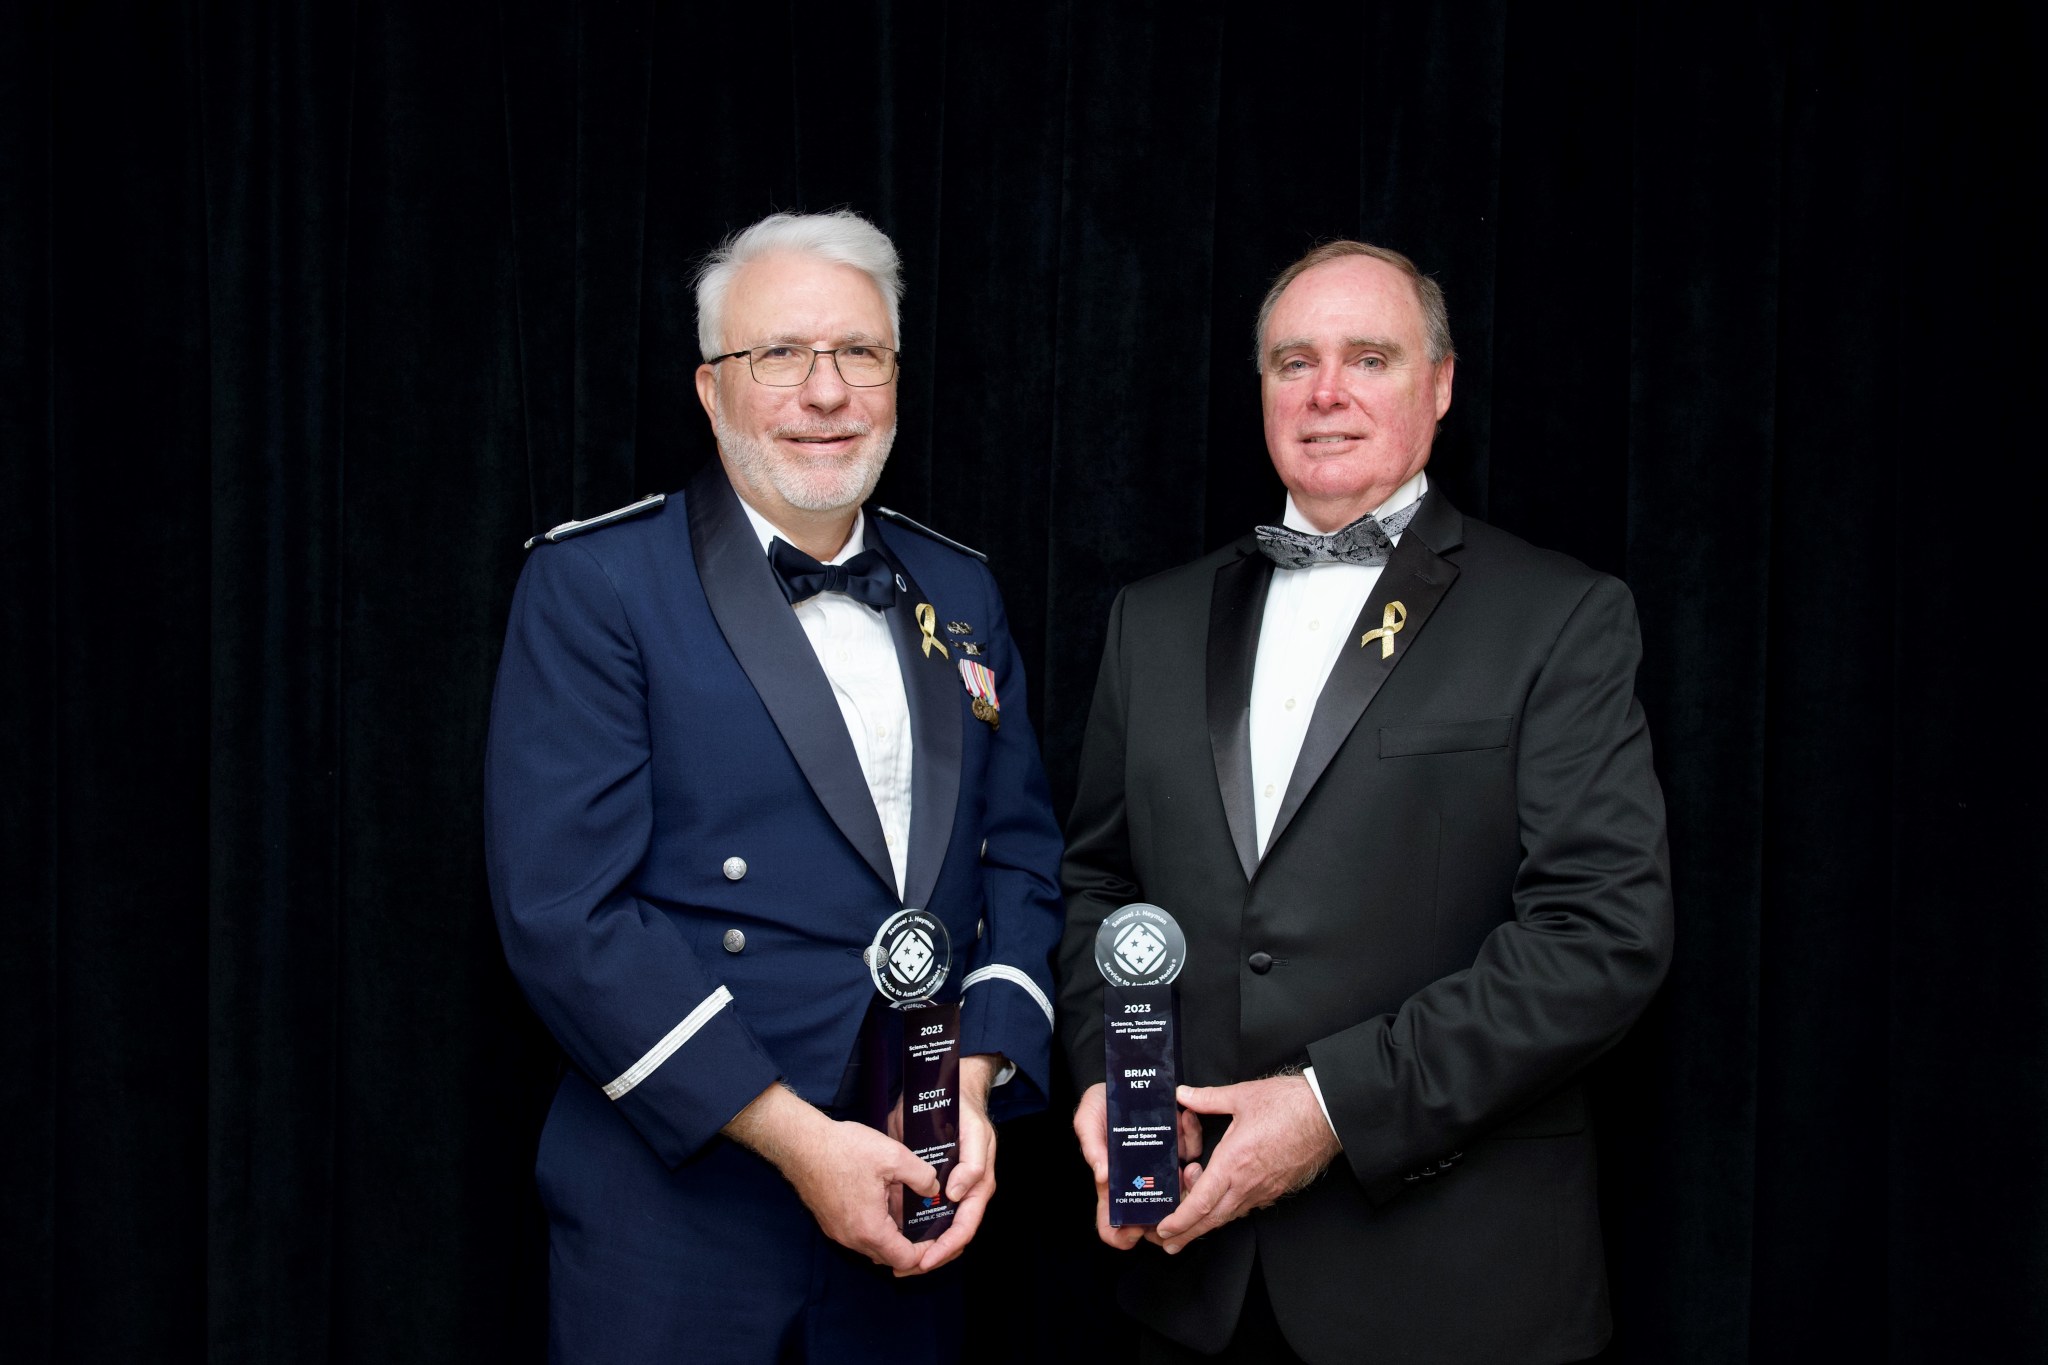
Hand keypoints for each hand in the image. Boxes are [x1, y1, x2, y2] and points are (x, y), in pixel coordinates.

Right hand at [723, 1084, 937, 1274]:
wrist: (800, 1144)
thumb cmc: (844, 1150)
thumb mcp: (894, 1156)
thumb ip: (921, 1176)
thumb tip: (933, 1189)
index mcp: (870, 1229)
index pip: (906, 1260)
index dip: (927, 1253)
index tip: (938, 1237)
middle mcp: (852, 1238)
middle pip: (889, 1258)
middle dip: (912, 1248)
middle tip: (929, 1230)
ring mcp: (838, 1232)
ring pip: (873, 1246)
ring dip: (893, 1236)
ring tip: (911, 1215)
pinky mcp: (830, 1222)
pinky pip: (860, 1234)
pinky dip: (877, 1227)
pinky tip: (887, 1203)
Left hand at [912, 1053, 1001, 1272]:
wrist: (950, 1088)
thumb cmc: (964, 1110)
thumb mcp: (975, 1132)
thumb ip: (973, 1164)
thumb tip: (958, 1195)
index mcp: (978, 1184)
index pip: (965, 1227)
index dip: (946, 1247)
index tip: (924, 1260)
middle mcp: (964, 1192)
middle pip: (951, 1236)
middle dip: (931, 1257)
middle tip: (904, 1269)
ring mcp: (948, 1188)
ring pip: (937, 1228)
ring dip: (919, 1247)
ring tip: (896, 1262)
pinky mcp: (931, 1181)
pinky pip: (923, 1212)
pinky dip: (910, 1227)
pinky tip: (891, 1236)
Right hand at [1074, 1083, 1209, 1248]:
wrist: (1121, 1077)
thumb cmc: (1099, 1105)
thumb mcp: (1088, 1121)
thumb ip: (1092, 1146)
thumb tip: (1103, 1175)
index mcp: (1114, 1182)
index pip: (1112, 1224)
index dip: (1121, 1235)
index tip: (1134, 1228)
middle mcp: (1140, 1178)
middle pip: (1155, 1213)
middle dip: (1171, 1209)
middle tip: (1177, 1184)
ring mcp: (1160, 1162)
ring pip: (1180, 1185)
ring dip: (1189, 1175)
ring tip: (1186, 1157)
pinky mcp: (1176, 1143)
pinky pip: (1191, 1149)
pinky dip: (1193, 1137)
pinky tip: (1186, 1120)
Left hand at [1151, 1075, 1339, 1254]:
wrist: (1328, 1115)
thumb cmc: (1290, 1105)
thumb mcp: (1242, 1096)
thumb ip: (1208, 1098)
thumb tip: (1184, 1094)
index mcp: (1233, 1163)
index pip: (1201, 1202)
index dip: (1180, 1219)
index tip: (1164, 1229)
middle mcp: (1247, 1183)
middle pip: (1212, 1218)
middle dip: (1187, 1233)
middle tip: (1167, 1243)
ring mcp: (1264, 1189)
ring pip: (1230, 1215)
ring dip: (1207, 1224)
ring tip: (1188, 1230)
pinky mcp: (1277, 1188)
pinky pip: (1246, 1207)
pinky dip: (1228, 1212)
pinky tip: (1221, 1208)